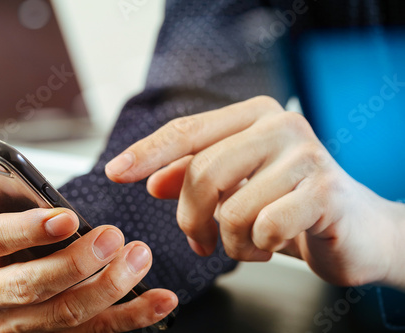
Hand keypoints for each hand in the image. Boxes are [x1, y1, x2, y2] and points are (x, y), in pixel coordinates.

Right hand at [0, 145, 177, 331]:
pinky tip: (159, 300)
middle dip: (76, 264)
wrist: (3, 264)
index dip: (29, 231)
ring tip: (140, 257)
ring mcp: (20, 320)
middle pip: (31, 286)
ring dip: (109, 288)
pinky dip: (131, 317)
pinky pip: (95, 331)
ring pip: (66, 315)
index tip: (67, 218)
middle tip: (112, 237)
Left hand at [106, 96, 404, 288]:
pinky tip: (271, 246)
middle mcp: (279, 125)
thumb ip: (194, 177)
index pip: (187, 130)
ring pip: (232, 208)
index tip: (115, 172)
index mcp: (253, 115)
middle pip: (203, 172)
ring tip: (247, 244)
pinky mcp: (325, 191)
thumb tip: (150, 181)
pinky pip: (265, 228)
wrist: (355, 226)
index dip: (146, 152)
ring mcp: (305, 155)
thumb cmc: (287, 202)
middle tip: (198, 241)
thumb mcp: (236, 186)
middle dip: (191, 219)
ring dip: (230, 241)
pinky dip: (259, 249)